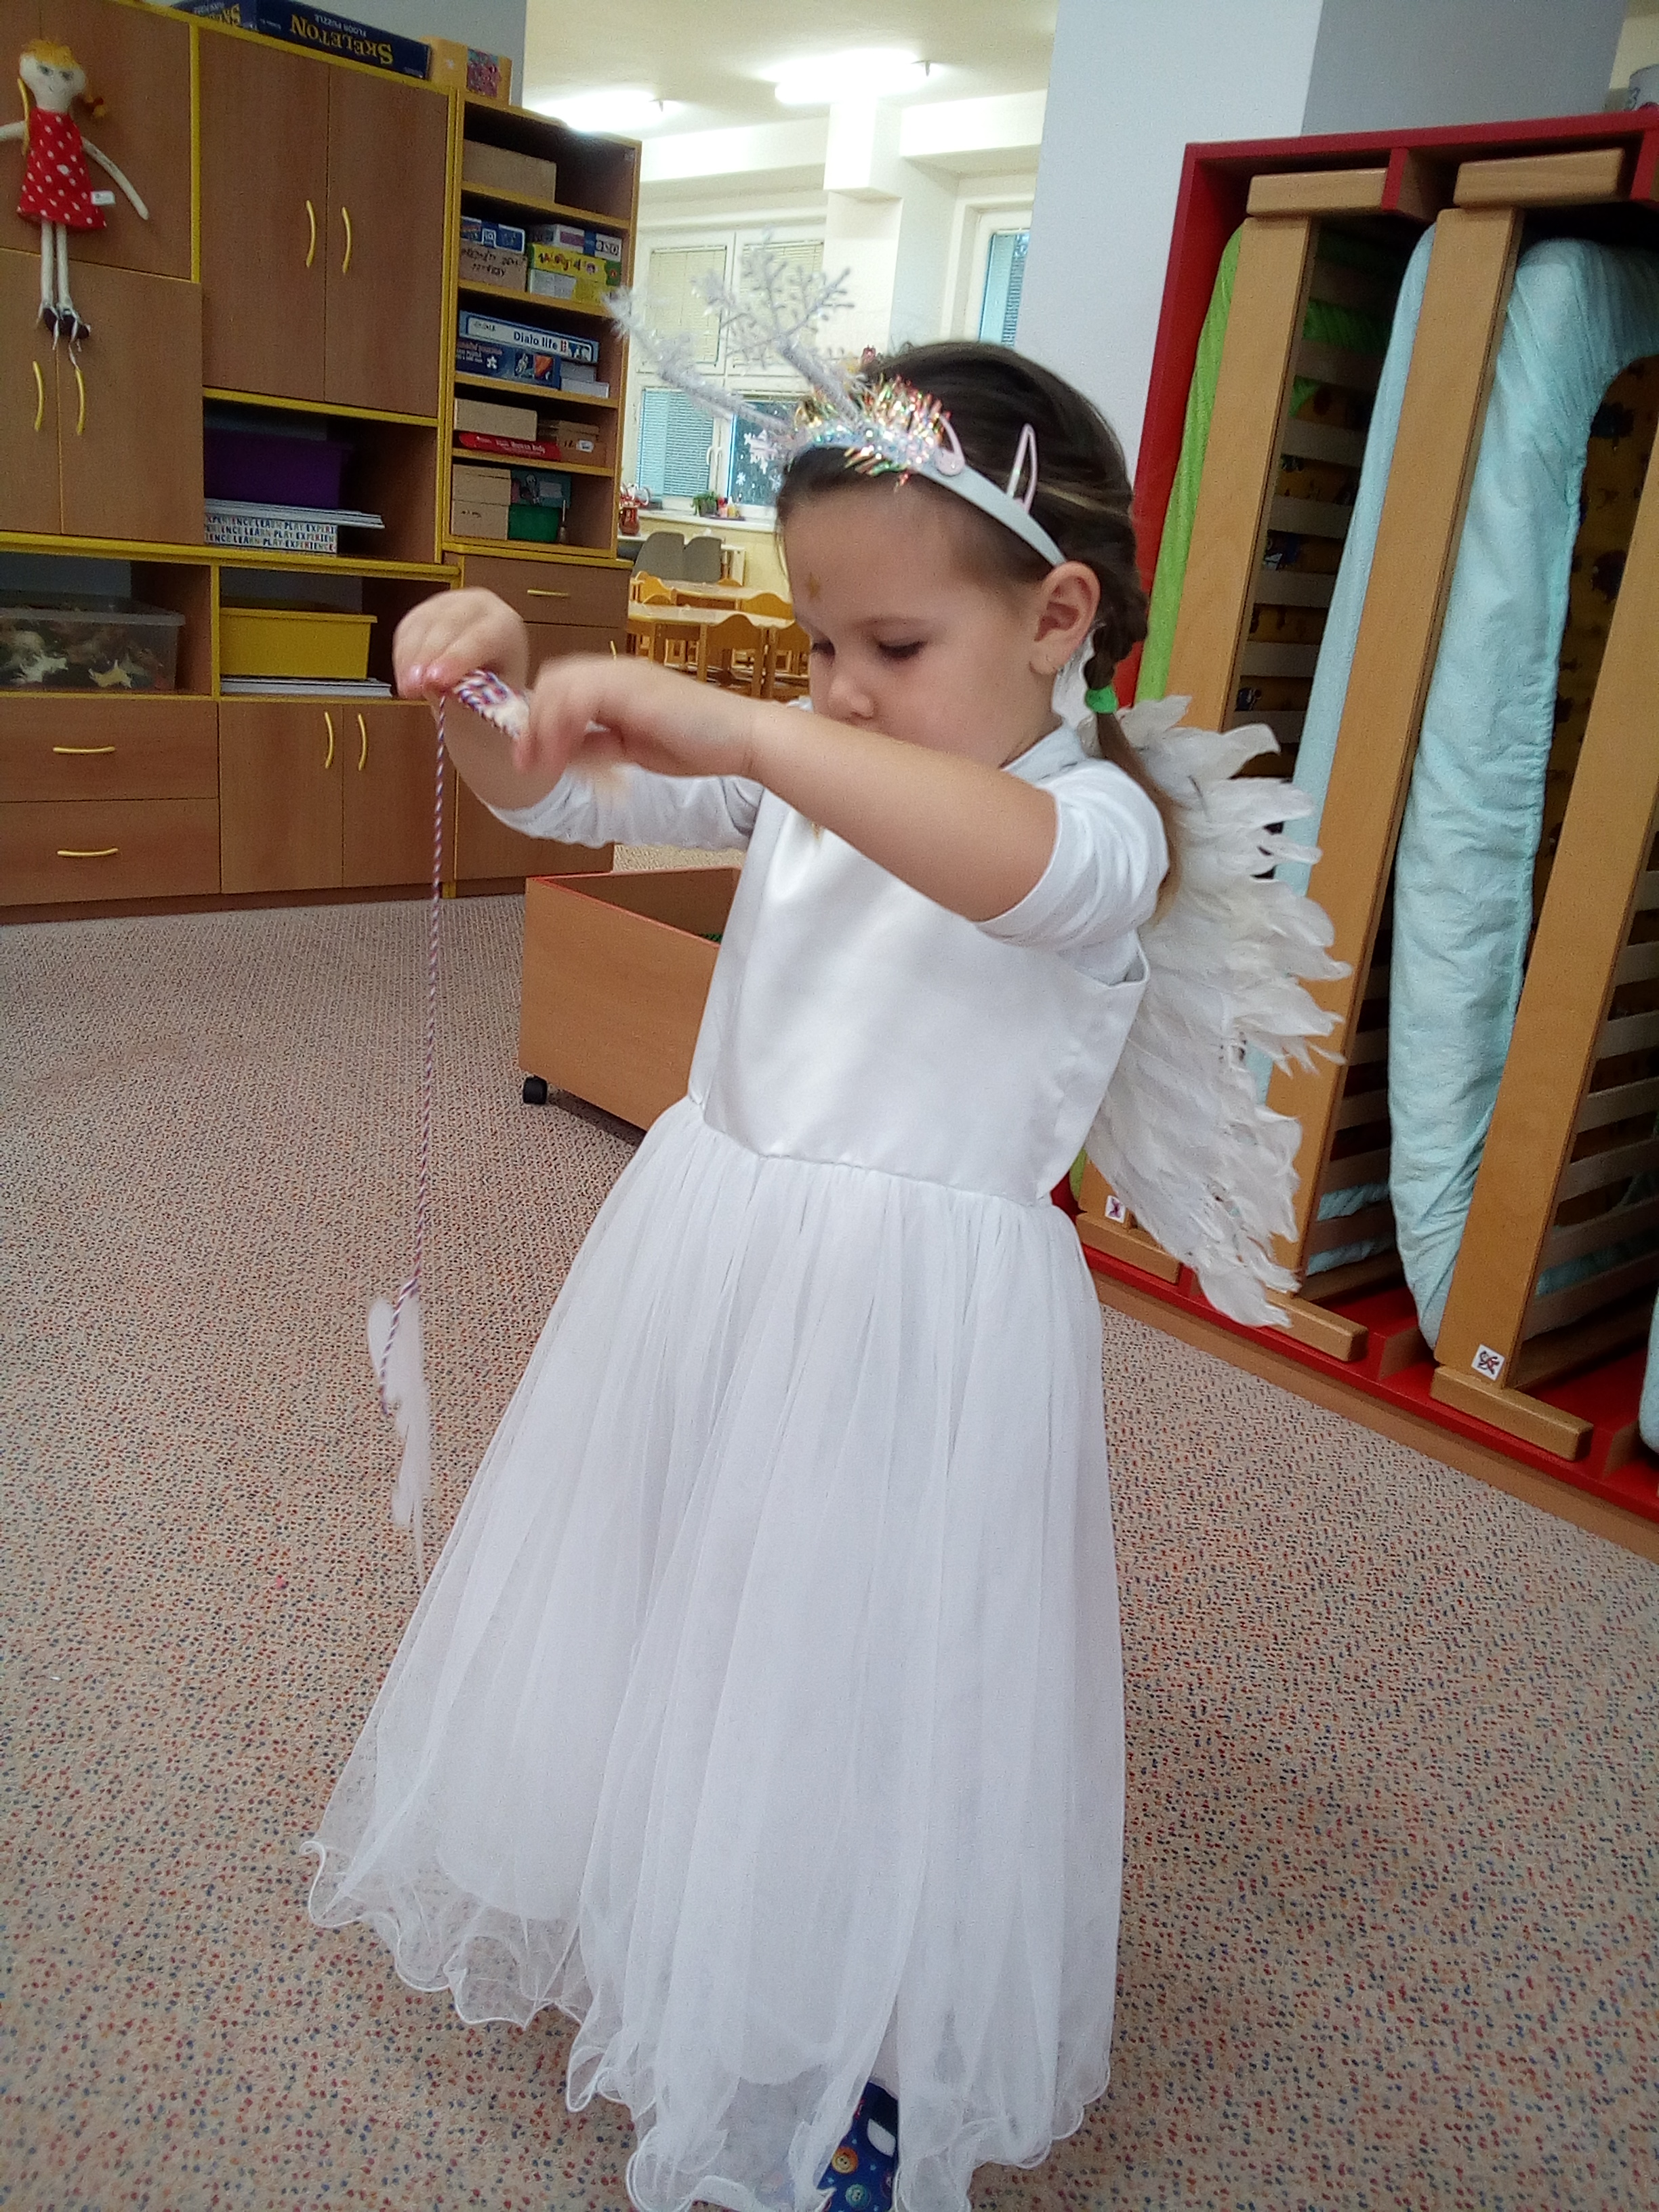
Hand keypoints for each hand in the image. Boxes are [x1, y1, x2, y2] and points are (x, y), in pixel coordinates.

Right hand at [394, 588, 527, 702]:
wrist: (487, 668)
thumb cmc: (496, 682)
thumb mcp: (495, 695)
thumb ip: (474, 695)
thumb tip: (446, 693)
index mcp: (505, 623)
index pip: (482, 637)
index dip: (457, 658)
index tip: (436, 680)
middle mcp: (478, 606)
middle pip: (449, 624)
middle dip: (427, 657)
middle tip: (415, 686)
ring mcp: (448, 604)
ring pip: (423, 624)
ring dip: (410, 657)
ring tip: (408, 687)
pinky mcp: (424, 611)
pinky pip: (408, 628)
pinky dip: (403, 654)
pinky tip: (404, 676)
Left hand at [512, 654, 760, 787]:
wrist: (742, 739)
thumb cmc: (697, 744)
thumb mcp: (632, 749)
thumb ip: (598, 745)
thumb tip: (563, 753)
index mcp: (616, 682)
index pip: (562, 687)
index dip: (538, 720)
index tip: (529, 758)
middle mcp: (616, 671)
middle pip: (553, 680)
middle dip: (532, 722)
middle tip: (526, 762)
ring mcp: (624, 675)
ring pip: (560, 685)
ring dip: (542, 727)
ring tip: (543, 764)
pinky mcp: (633, 687)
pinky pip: (581, 697)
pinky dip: (563, 726)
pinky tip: (564, 756)